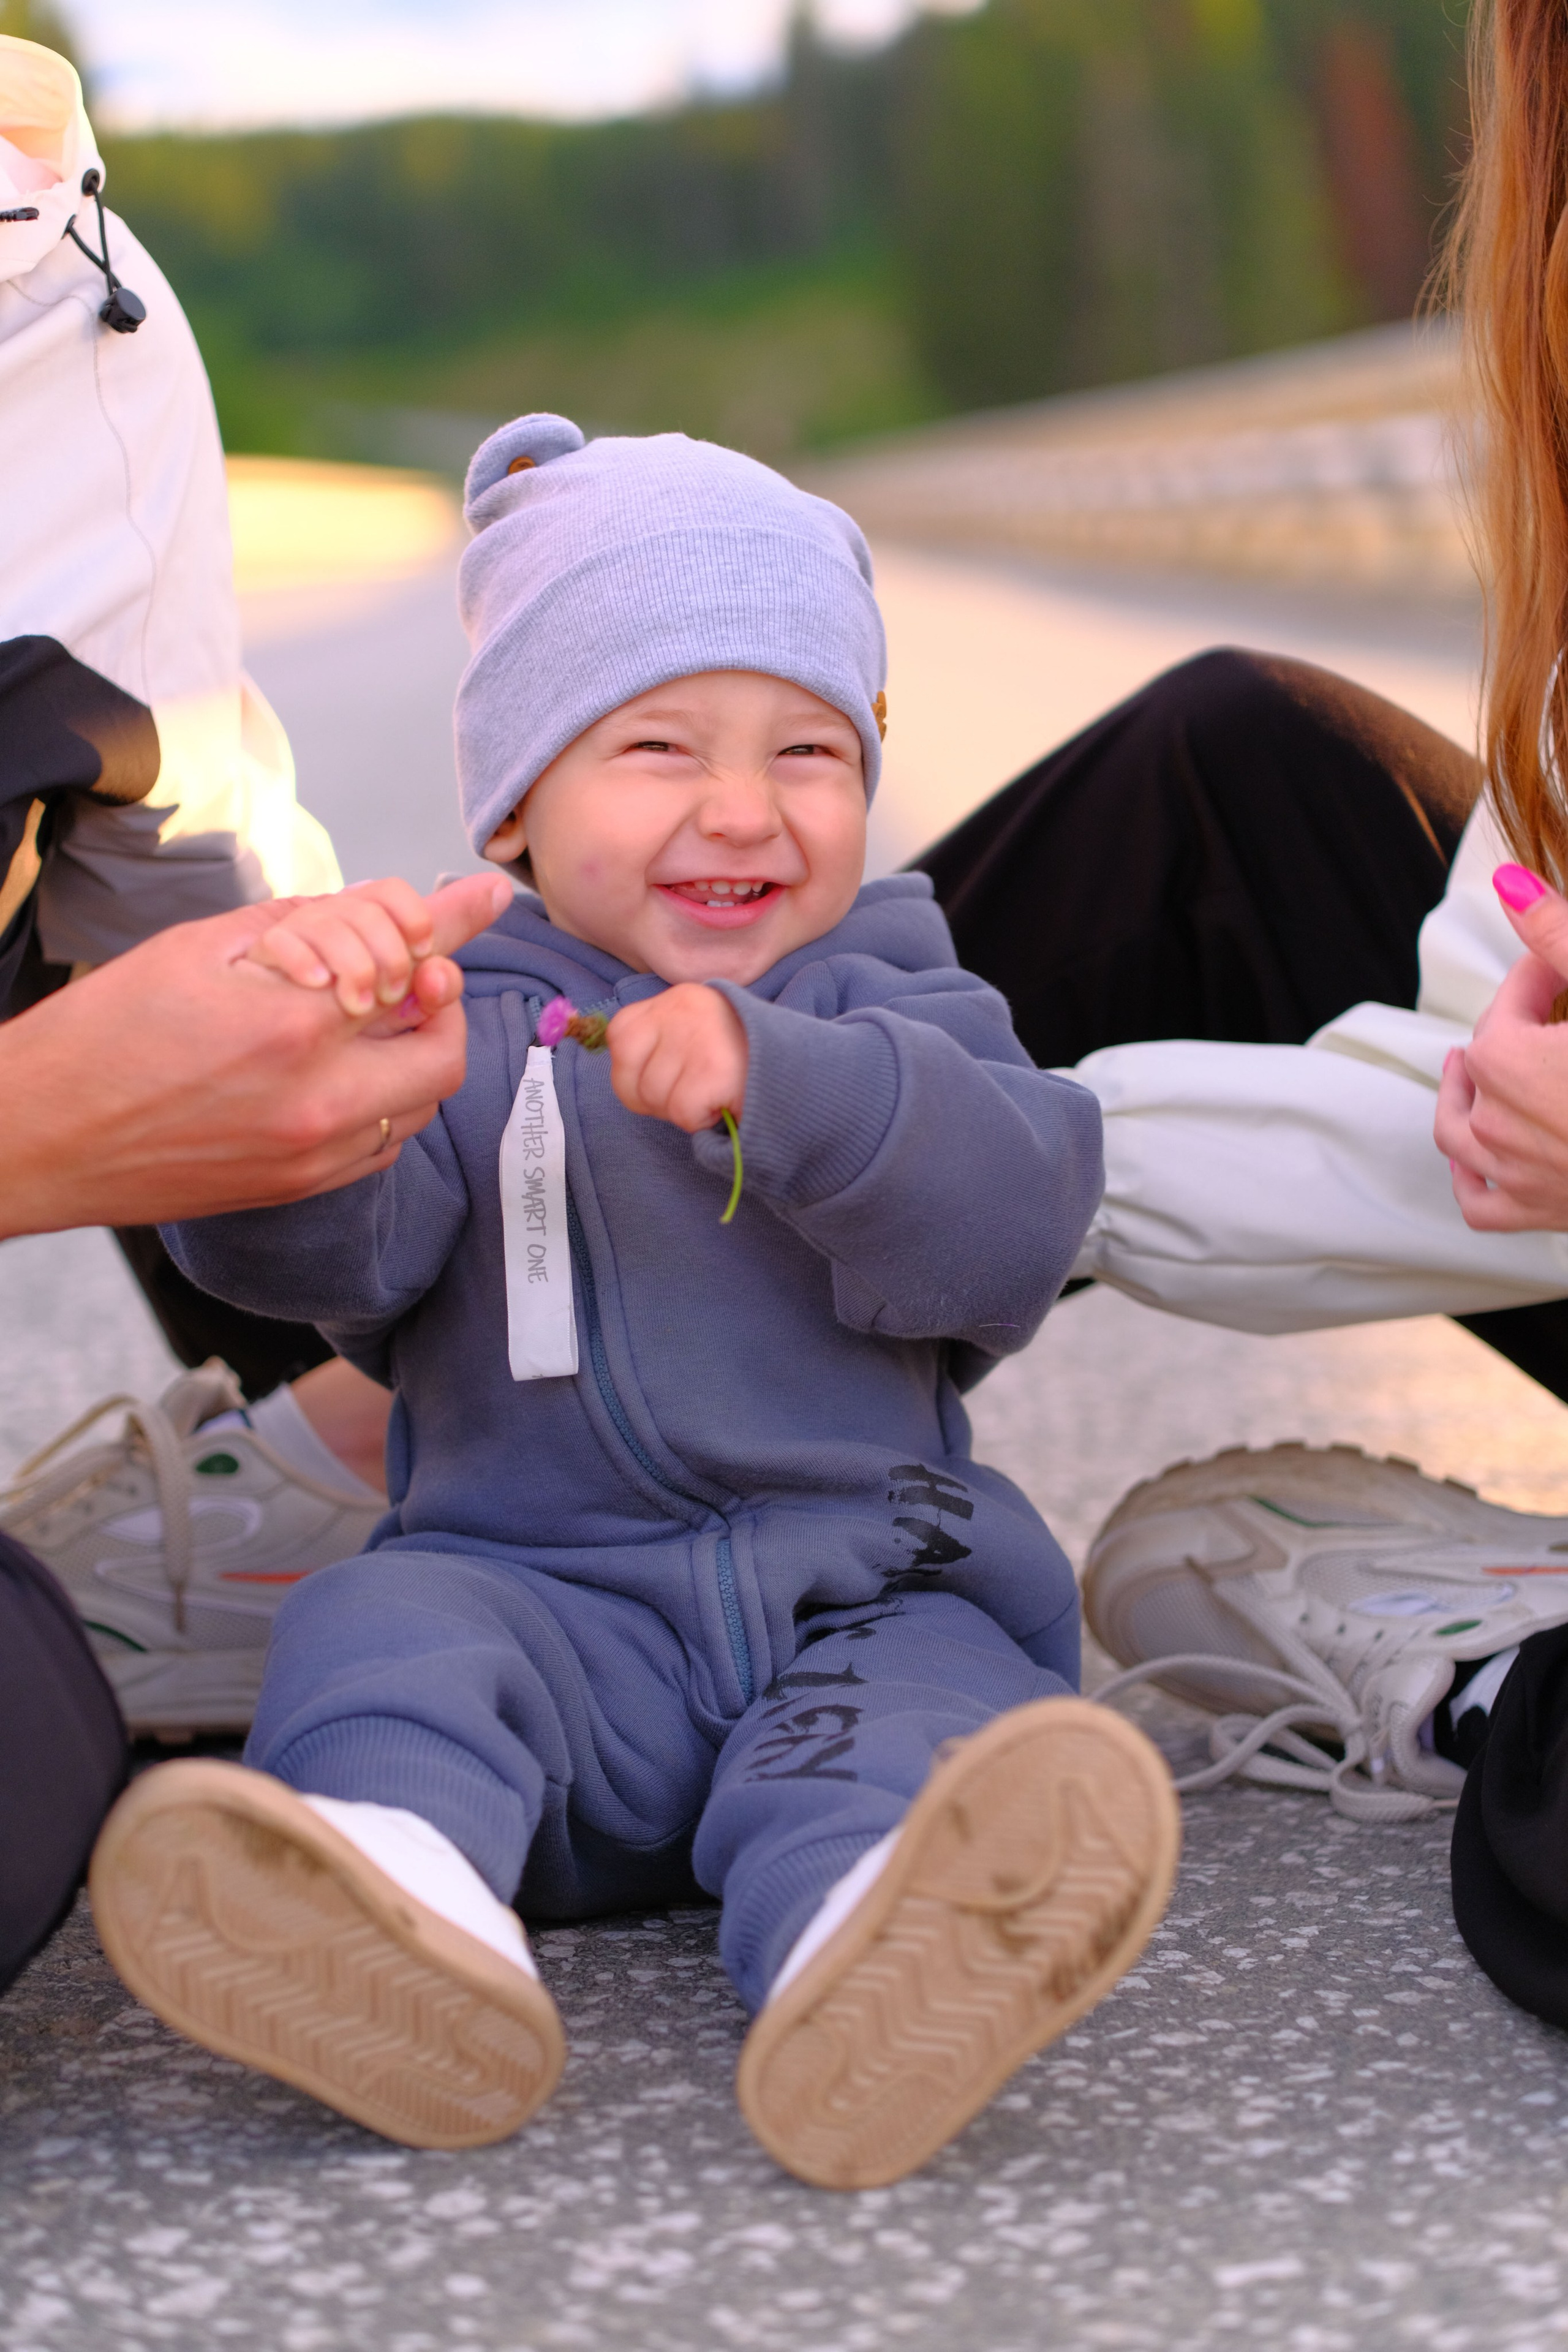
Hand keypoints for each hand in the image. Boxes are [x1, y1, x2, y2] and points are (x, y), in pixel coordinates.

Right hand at [0, 871, 512, 1237]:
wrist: (44, 1136)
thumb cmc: (108, 1031)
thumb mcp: (209, 947)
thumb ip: (320, 924)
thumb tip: (406, 903)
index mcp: (291, 1028)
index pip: (412, 965)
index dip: (449, 927)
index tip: (481, 901)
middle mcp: (317, 1104)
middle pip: (441, 1051)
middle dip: (441, 1004)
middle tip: (416, 973)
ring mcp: (312, 1159)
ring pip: (420, 1106)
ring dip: (415, 1055)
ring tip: (371, 1019)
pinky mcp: (298, 1191)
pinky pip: (382, 1147)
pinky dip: (385, 1104)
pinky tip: (343, 1071)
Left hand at [606, 983, 747, 1132]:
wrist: (803, 1071)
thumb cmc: (743, 1062)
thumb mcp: (695, 1035)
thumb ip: (658, 1044)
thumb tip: (624, 1078)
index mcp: (676, 998)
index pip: (620, 1036)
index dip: (633, 1071)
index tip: (668, 1077)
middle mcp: (683, 1009)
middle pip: (628, 1076)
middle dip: (655, 1099)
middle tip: (695, 1092)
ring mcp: (697, 1037)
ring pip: (654, 1098)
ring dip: (681, 1110)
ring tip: (714, 1093)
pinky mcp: (713, 1070)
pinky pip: (681, 1113)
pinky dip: (701, 1120)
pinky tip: (724, 1102)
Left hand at [1434, 864, 1567, 1229]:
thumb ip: (1560, 937)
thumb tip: (1508, 885)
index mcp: (1507, 1060)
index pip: (1515, 995)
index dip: (1542, 970)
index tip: (1560, 958)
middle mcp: (1495, 1121)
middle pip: (1489, 1060)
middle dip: (1514, 1022)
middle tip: (1545, 998)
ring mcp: (1515, 1173)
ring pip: (1461, 1132)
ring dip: (1462, 1095)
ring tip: (1469, 1067)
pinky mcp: (1541, 1213)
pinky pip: (1481, 1202)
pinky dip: (1471, 1178)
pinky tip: (1474, 1161)